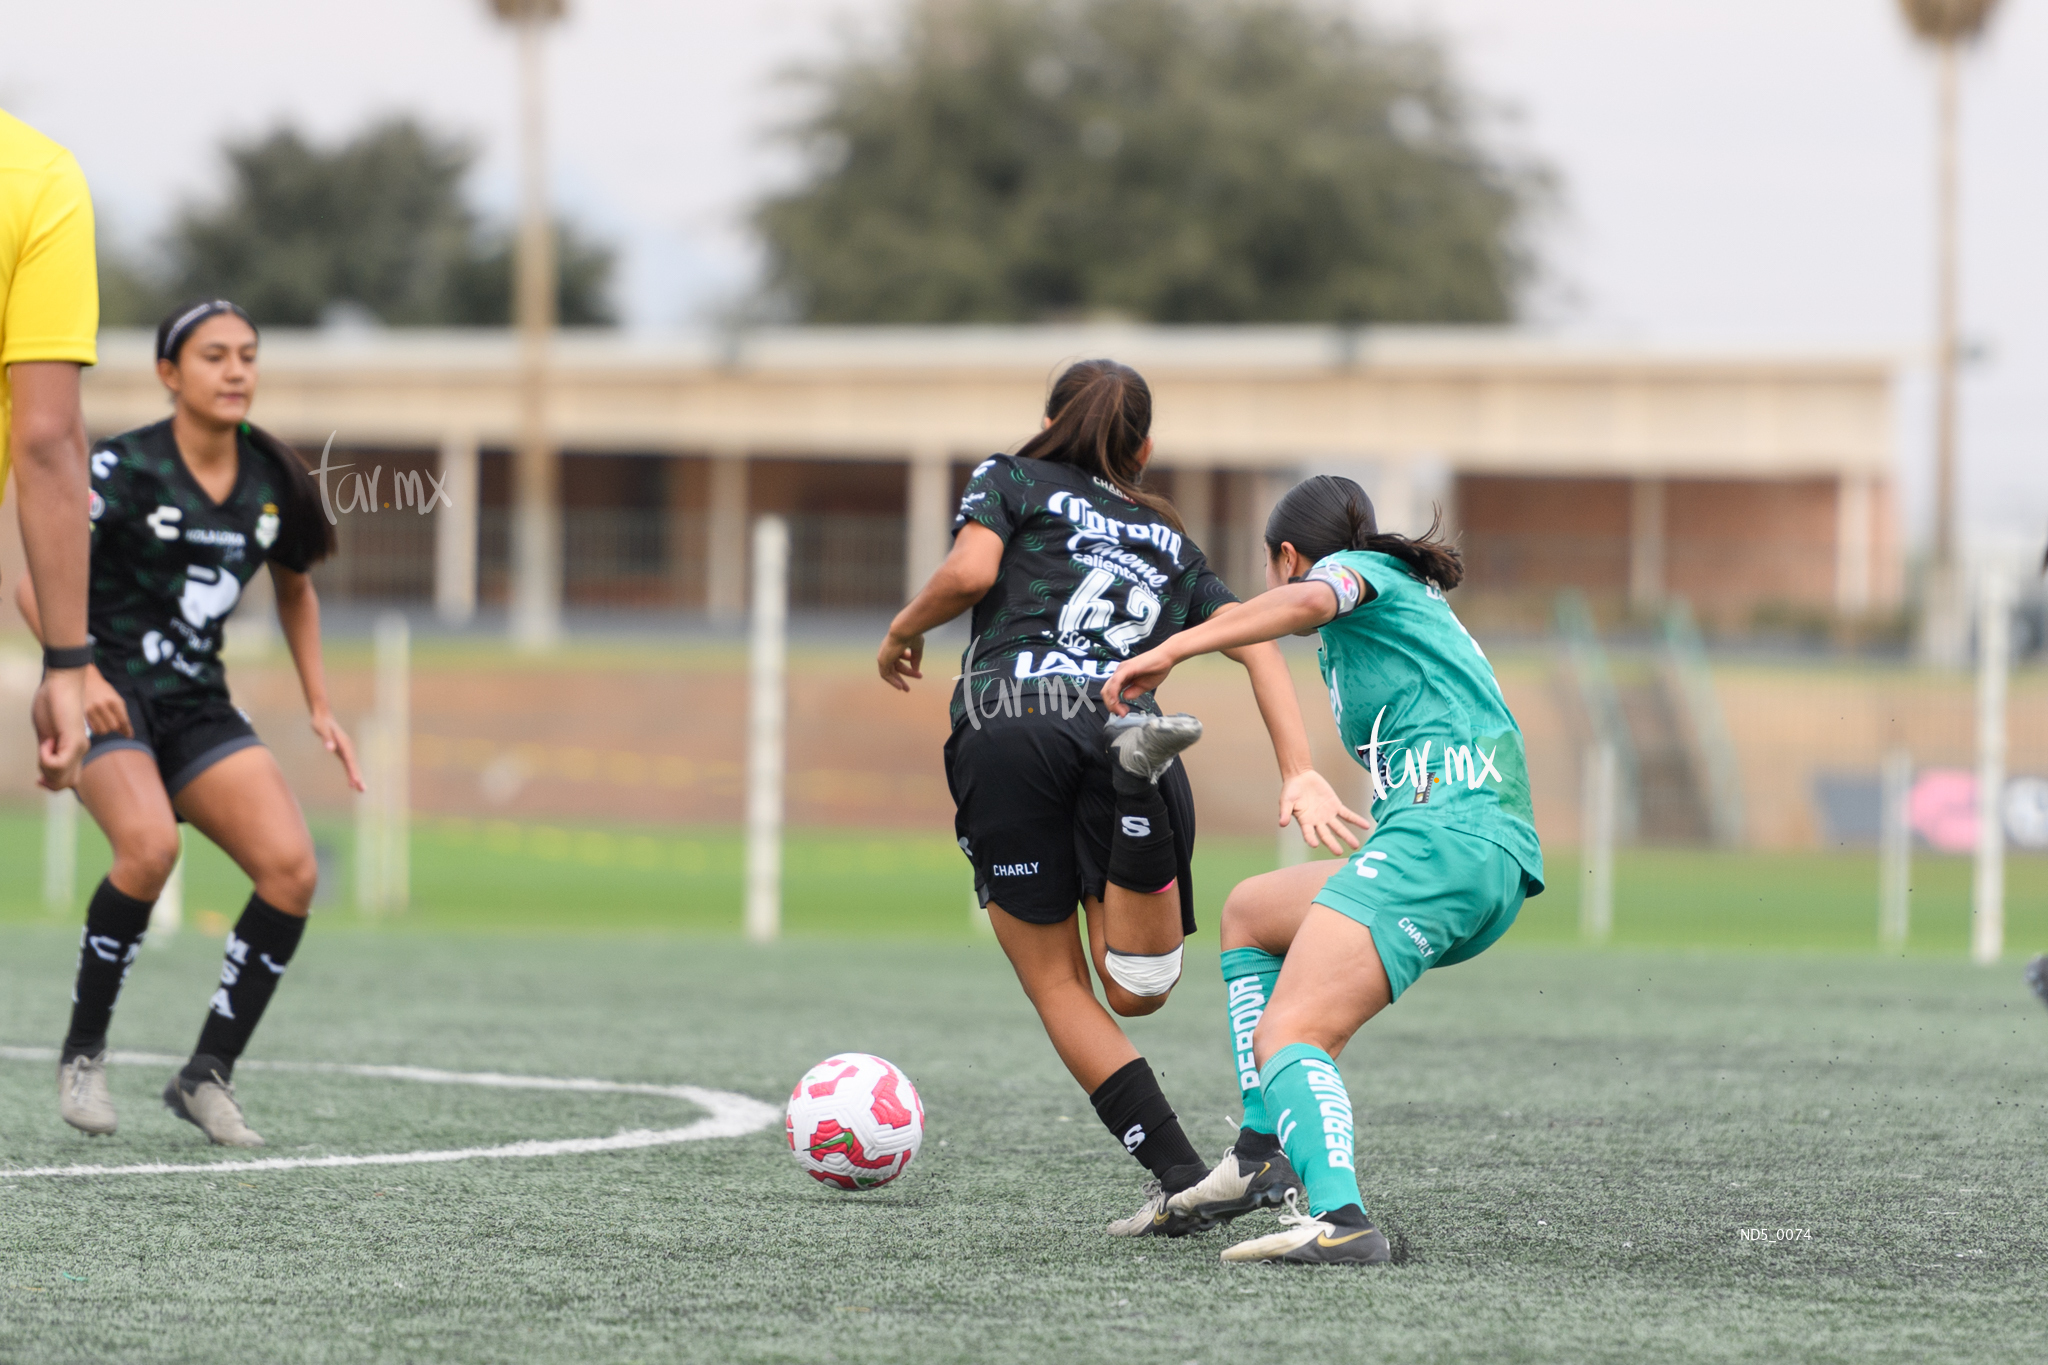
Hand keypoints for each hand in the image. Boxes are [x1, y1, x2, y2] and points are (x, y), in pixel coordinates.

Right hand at [32, 668, 88, 790]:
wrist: (61, 684)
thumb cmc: (52, 705)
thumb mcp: (47, 734)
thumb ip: (48, 751)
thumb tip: (45, 769)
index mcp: (74, 751)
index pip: (69, 782)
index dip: (52, 785)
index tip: (38, 778)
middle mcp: (81, 751)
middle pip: (66, 784)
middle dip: (48, 779)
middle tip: (40, 757)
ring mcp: (79, 747)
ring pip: (61, 777)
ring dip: (45, 766)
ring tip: (45, 745)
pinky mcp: (74, 740)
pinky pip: (58, 764)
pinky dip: (45, 757)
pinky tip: (46, 740)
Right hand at [81, 665, 131, 737]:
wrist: (87, 682)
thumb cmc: (104, 692)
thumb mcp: (116, 700)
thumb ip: (122, 716)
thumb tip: (128, 734)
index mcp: (114, 701)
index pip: (123, 720)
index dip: (127, 730)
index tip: (129, 736)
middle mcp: (102, 705)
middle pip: (113, 727)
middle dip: (115, 728)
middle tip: (113, 723)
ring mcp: (91, 709)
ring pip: (103, 730)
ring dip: (106, 729)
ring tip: (104, 722)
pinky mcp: (82, 713)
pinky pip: (93, 730)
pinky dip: (97, 729)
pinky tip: (97, 723)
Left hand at [312, 708, 364, 791]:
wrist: (323, 716)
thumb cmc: (321, 723)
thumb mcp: (321, 729)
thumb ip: (326, 739)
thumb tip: (330, 749)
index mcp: (344, 743)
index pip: (349, 760)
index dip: (353, 771)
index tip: (355, 781)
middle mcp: (348, 748)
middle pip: (354, 765)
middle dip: (358, 777)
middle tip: (362, 790)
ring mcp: (347, 750)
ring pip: (353, 766)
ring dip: (357, 777)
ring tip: (361, 790)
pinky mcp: (343, 752)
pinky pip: (349, 765)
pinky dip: (352, 773)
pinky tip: (352, 782)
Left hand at [878, 630, 924, 691]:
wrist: (904, 630)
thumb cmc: (912, 634)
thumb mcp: (917, 647)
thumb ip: (916, 658)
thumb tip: (916, 670)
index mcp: (895, 644)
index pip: (901, 657)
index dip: (910, 664)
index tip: (918, 672)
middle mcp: (887, 650)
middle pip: (896, 665)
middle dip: (904, 675)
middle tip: (910, 683)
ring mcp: (884, 655)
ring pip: (890, 671)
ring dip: (898, 681)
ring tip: (906, 689)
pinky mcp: (882, 660)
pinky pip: (885, 674)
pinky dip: (892, 681)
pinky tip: (900, 687)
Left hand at [1101, 647, 1175, 715]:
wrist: (1166, 657)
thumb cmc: (1157, 669)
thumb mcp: (1143, 687)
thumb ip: (1133, 693)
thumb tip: (1124, 698)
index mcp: (1122, 677)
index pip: (1110, 693)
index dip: (1113, 706)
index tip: (1122, 713)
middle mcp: (1119, 672)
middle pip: (1106, 692)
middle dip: (1111, 706)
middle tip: (1121, 714)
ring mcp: (1122, 669)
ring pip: (1108, 688)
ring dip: (1112, 703)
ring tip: (1122, 711)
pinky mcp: (1127, 667)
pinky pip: (1116, 682)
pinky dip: (1114, 693)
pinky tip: (1117, 701)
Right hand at [1278, 769, 1371, 854]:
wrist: (1301, 776)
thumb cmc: (1291, 790)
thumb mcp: (1286, 800)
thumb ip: (1285, 812)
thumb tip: (1282, 823)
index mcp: (1305, 822)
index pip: (1308, 833)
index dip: (1310, 839)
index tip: (1314, 844)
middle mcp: (1317, 822)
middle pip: (1326, 835)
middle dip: (1332, 844)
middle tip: (1339, 852)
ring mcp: (1327, 815)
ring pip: (1339, 828)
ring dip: (1347, 836)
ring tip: (1356, 845)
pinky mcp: (1335, 806)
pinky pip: (1347, 815)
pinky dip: (1356, 820)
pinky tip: (1366, 826)